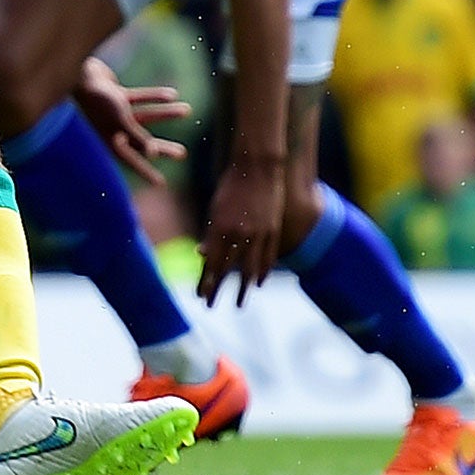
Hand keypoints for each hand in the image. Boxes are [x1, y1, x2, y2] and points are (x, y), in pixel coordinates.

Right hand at [73, 57, 189, 184]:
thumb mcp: (120, 120)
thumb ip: (136, 136)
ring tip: (187, 111)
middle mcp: (115, 129)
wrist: (81, 75)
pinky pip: (140, 98)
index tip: (160, 183)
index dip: (146, 172)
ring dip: (166, 114)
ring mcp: (116, 113)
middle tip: (182, 154)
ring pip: (146, 116)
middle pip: (143, 142)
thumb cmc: (99, 101)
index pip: (133, 160)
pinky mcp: (117, 97)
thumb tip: (152, 154)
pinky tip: (172, 94)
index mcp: (112, 140)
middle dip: (163, 147)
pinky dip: (154, 96)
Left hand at [198, 158, 285, 306]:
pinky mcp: (273, 230)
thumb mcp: (215, 209)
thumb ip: (211, 234)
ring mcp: (258, 233)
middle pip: (228, 270)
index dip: (206, 281)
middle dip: (219, 290)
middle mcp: (239, 233)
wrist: (257, 168)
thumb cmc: (231, 186)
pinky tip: (258, 283)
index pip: (211, 262)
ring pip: (250, 268)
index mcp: (220, 227)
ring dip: (242, 289)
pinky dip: (263, 272)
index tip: (201, 296)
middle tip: (211, 306)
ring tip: (239, 304)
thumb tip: (201, 255)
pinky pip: (268, 257)